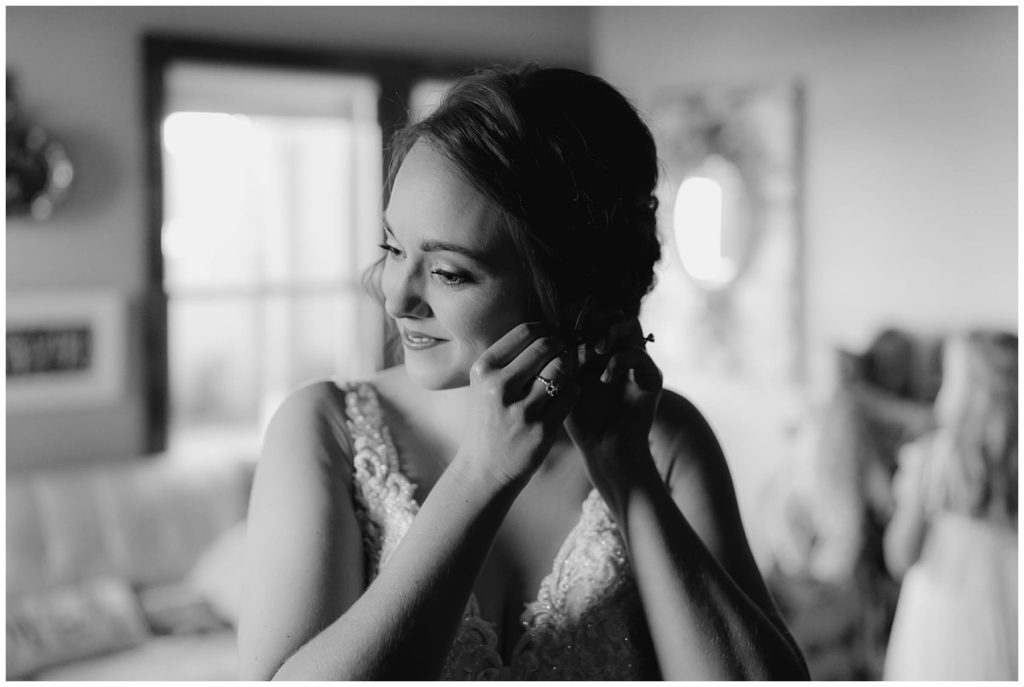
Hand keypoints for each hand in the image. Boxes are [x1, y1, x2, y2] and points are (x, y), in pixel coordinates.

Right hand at [452, 322, 579, 489]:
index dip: (545, 329)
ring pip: (561, 368)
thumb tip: (547, 329)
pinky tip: (563, 394)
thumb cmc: (488, 420)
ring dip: (567, 367)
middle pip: (546, 346)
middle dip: (560, 345)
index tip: (551, 336)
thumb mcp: (485, 385)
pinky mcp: (543, 429)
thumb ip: (510, 358)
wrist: (484, 469)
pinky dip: (572, 389)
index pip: (525, 332)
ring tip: (562, 373)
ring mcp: (522, 409)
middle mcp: (500, 387)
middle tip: (563, 351)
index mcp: (483, 370)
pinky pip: (571, 393)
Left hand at [564, 311, 662, 489]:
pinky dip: (619, 361)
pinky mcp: (652, 377)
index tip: (562, 320)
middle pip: (614, 312)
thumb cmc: (580, 419)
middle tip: (580, 330)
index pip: (594, 314)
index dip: (580, 312)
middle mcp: (620, 350)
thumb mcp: (565, 381)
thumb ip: (563, 354)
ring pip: (630, 325)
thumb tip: (552, 325)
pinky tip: (604, 378)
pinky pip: (639, 355)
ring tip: (594, 349)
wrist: (603, 450)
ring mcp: (638, 362)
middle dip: (596, 317)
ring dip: (610, 332)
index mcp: (599, 348)